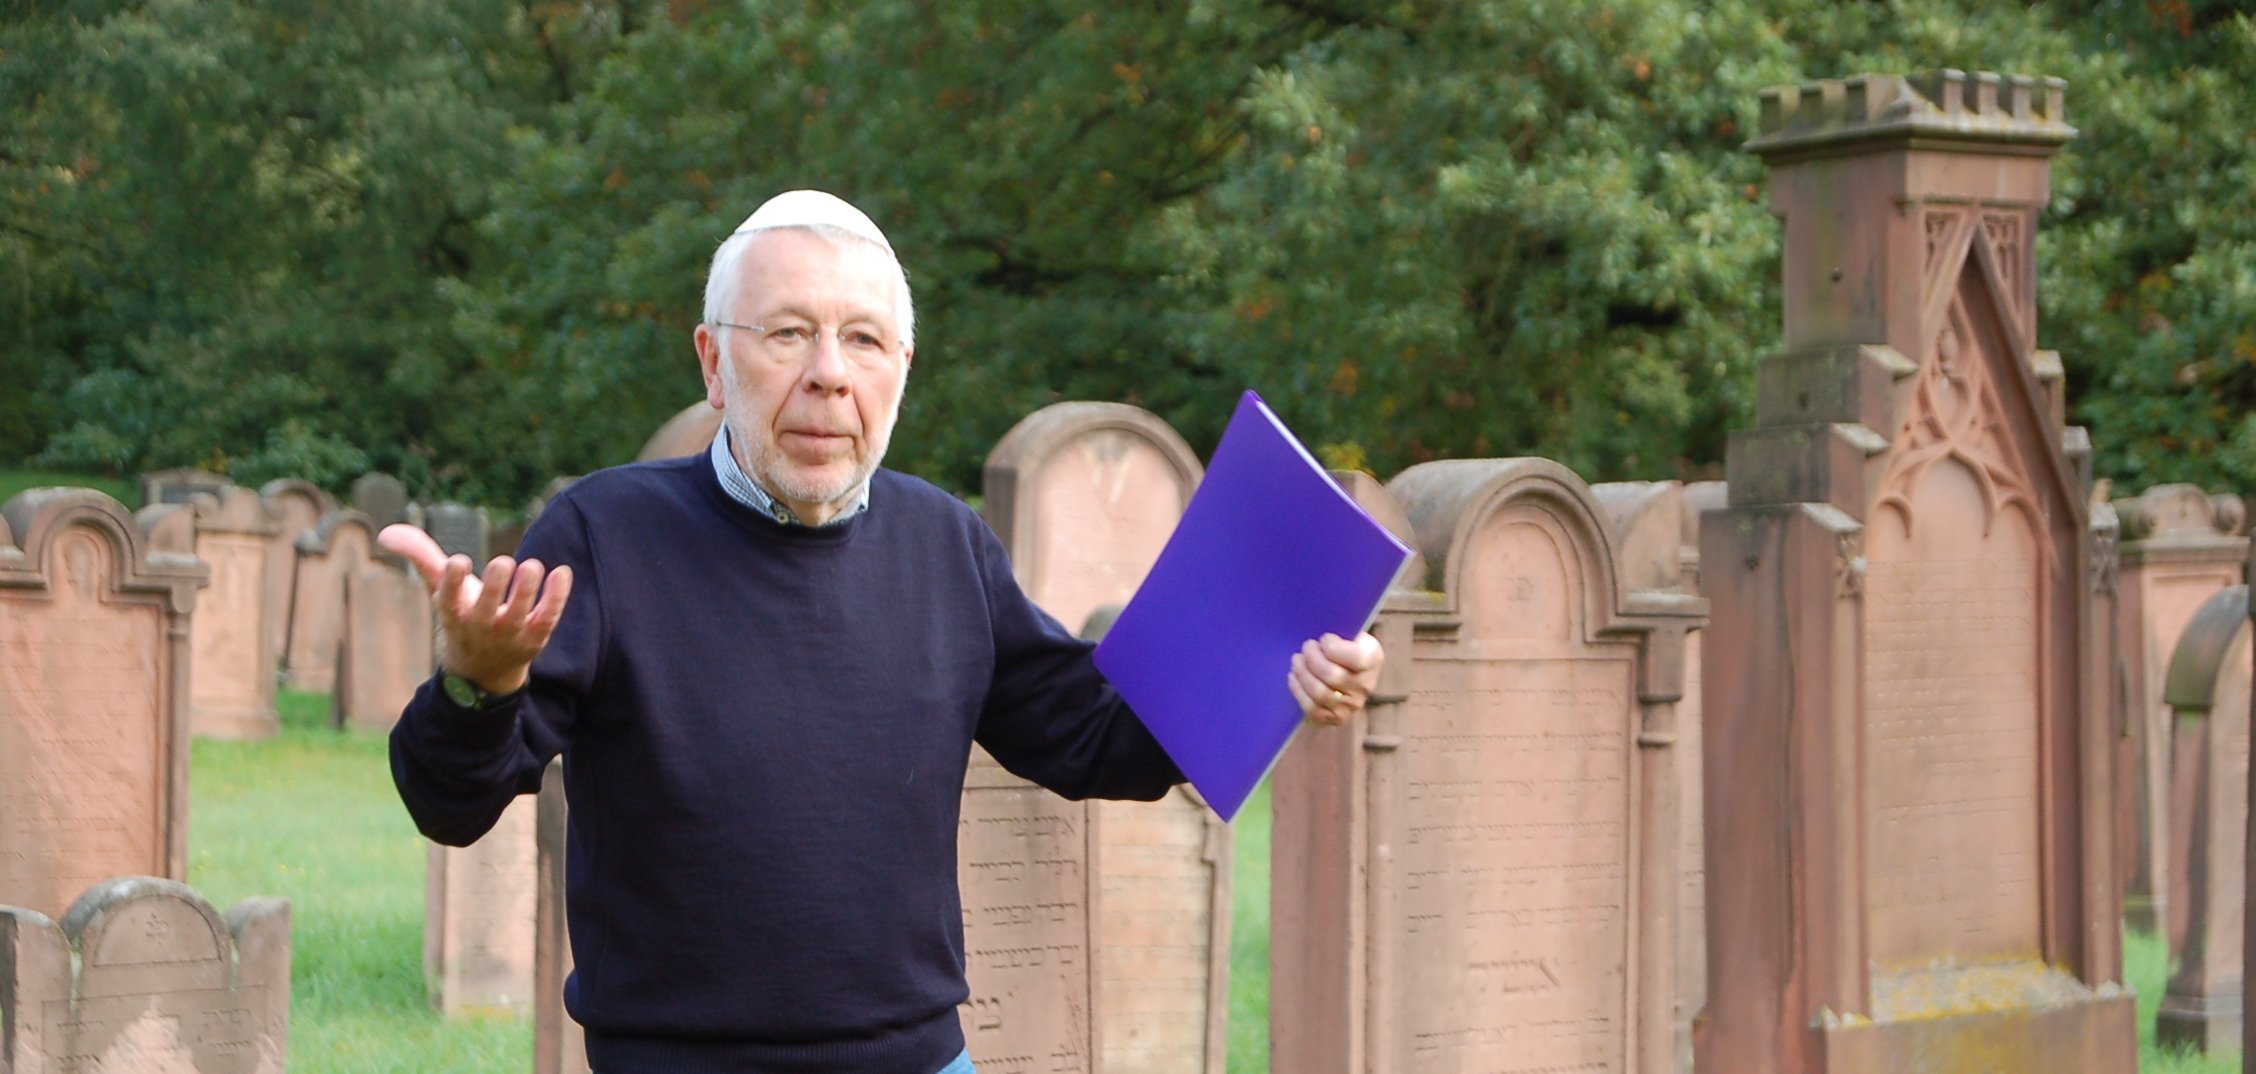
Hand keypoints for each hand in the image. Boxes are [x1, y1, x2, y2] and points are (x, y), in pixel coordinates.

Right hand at [378, 524, 573, 695]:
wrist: (484, 671)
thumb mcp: (439, 590)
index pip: (448, 601)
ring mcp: (508, 635)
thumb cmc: (462, 616)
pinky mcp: (534, 638)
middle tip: (503, 561)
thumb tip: (386, 533)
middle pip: (486, 610)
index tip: (458, 561)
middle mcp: (480, 628)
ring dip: (526, 590)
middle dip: (495, 587)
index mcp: (453, 614)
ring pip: (518, 615)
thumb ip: (420, 557)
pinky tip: (562, 572)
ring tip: (532, 565)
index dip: (452, 581)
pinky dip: (556, 598)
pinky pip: (547, 619)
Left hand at [1287, 631, 1383, 727]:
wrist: (1350, 668)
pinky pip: (1313, 710)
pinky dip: (1299, 692)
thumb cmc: (1345, 643)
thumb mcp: (1351, 630)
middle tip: (1305, 647)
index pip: (1356, 658)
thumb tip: (1319, 630)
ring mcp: (1352, 705)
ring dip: (1303, 675)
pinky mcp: (1337, 718)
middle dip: (1312, 659)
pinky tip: (1294, 678)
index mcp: (1373, 658)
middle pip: (1333, 676)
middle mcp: (1366, 685)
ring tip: (1296, 661)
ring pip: (1321, 694)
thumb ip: (1341, 629)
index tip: (1324, 638)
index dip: (1333, 648)